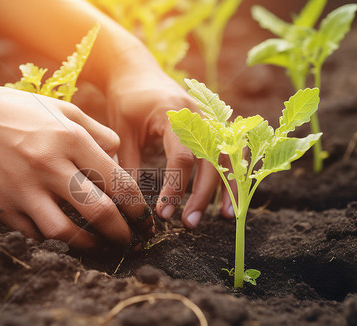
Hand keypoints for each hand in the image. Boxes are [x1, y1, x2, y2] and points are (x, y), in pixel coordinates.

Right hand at [0, 82, 153, 248]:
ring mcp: (25, 189)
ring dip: (89, 245)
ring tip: (97, 246)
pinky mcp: (3, 207)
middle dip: (122, 233)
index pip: (118, 182)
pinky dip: (52, 239)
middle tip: (129, 241)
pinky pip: (35, 234)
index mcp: (71, 140)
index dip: (136, 206)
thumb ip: (95, 130)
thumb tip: (118, 154)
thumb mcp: (60, 109)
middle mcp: (51, 166)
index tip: (142, 218)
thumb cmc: (14, 112)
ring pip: (67, 232)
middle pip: (100, 212)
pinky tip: (61, 236)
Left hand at [105, 66, 234, 227]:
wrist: (136, 71)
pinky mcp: (213, 123)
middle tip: (190, 223)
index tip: (164, 214)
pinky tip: (231, 195)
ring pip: (230, 154)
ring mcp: (211, 117)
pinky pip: (231, 149)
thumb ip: (128, 166)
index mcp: (175, 113)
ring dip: (229, 186)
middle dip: (204, 194)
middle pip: (212, 158)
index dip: (175, 188)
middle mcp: (200, 114)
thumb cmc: (126, 101)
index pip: (182, 156)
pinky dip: (233, 171)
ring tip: (227, 217)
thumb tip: (129, 205)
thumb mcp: (122, 132)